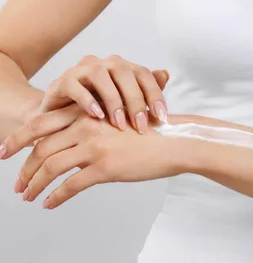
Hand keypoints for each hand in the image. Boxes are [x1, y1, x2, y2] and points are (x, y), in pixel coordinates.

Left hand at [7, 109, 182, 209]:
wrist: (173, 139)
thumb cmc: (146, 131)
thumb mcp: (115, 119)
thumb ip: (91, 126)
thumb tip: (70, 141)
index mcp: (87, 112)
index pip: (43, 124)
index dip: (20, 138)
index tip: (6, 151)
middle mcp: (85, 126)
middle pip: (41, 147)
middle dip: (23, 167)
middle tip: (15, 184)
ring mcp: (94, 146)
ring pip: (50, 167)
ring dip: (34, 185)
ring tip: (27, 196)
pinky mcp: (104, 167)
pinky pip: (70, 185)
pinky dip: (55, 197)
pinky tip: (49, 204)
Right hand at [39, 55, 169, 132]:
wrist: (60, 121)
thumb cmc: (97, 113)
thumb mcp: (123, 107)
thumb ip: (144, 92)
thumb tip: (166, 73)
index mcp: (121, 68)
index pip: (143, 73)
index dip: (155, 94)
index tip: (162, 118)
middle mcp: (103, 64)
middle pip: (123, 71)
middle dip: (135, 99)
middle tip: (140, 126)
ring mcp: (81, 70)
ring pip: (99, 74)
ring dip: (112, 99)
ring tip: (119, 124)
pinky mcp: (61, 81)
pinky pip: (74, 85)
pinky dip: (87, 100)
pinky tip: (97, 116)